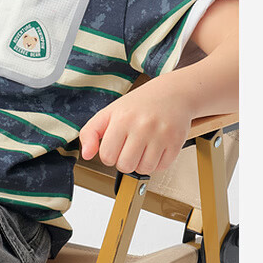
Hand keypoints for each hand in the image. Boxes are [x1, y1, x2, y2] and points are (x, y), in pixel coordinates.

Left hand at [78, 80, 192, 175]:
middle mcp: (142, 126)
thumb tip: (86, 154)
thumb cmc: (138, 104)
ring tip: (142, 147)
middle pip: (125, 166)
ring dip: (140, 163)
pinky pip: (162, 167)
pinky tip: (155, 148)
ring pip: (144, 169)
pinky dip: (157, 162)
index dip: (108, 155)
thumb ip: (90, 132)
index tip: (114, 146)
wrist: (172, 93)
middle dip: (124, 161)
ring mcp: (161, 135)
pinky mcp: (176, 142)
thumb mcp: (108, 112)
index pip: (107, 156)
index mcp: (122, 119)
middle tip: (128, 148)